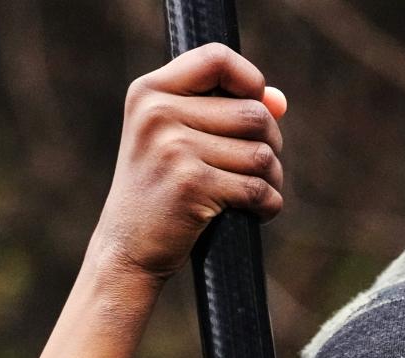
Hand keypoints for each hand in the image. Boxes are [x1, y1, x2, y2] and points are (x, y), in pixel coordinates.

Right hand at [91, 43, 286, 284]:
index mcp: (149, 93)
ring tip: (261, 192)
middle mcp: (158, 114)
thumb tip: (279, 102)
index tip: (259, 107)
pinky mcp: (192, 185)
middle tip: (263, 167)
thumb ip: (221, 113)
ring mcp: (173, 148)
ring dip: (272, 177)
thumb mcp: (172, 142)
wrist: (126, 252)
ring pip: (260, 153)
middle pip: (252, 113)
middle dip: (271, 142)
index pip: (217, 59)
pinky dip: (269, 203)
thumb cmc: (156, 196)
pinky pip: (256, 188)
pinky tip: (260, 212)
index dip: (251, 80)